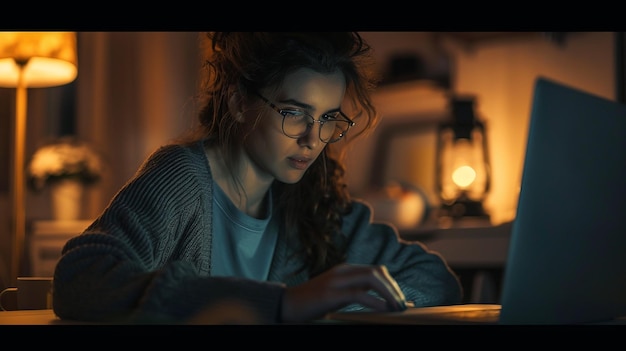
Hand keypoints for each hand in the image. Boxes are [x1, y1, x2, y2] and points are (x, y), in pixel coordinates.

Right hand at [280, 263, 406, 322]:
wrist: (286, 305)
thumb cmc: (313, 303)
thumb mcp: (338, 295)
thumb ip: (357, 293)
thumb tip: (384, 303)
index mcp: (345, 270)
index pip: (377, 270)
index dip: (392, 284)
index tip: (401, 300)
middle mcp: (342, 271)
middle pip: (377, 271)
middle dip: (393, 288)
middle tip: (402, 305)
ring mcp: (335, 281)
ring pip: (371, 278)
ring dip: (388, 293)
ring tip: (396, 307)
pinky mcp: (329, 294)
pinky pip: (358, 294)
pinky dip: (375, 301)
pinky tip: (383, 310)